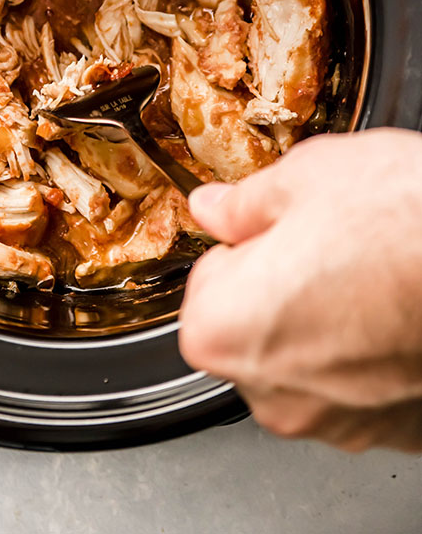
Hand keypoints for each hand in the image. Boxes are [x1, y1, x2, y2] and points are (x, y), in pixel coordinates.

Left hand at [178, 128, 421, 451]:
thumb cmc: (405, 221)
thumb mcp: (306, 178)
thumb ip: (243, 204)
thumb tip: (213, 209)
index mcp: (225, 328)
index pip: (207, 281)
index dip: (247, 245)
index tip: (279, 230)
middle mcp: (272, 393)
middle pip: (253, 327)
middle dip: (280, 287)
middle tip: (329, 245)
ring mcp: (336, 422)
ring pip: (307, 359)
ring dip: (326, 322)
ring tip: (372, 274)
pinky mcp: (392, 431)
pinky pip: (357, 386)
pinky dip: (370, 352)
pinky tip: (397, 309)